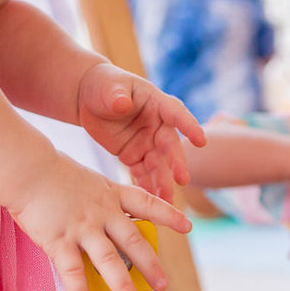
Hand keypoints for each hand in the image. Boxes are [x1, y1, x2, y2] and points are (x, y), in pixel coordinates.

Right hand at [9, 152, 190, 290]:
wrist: (24, 167)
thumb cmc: (46, 171)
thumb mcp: (83, 180)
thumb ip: (95, 200)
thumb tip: (101, 222)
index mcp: (109, 192)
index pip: (146, 202)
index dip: (168, 215)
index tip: (187, 226)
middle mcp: (101, 211)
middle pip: (133, 240)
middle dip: (151, 264)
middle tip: (164, 285)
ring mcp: (82, 226)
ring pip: (109, 260)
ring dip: (124, 286)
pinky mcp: (59, 239)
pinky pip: (73, 272)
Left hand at [76, 62, 205, 201]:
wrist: (88, 99)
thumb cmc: (103, 85)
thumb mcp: (108, 87)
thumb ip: (116, 96)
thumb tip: (122, 103)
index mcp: (156, 102)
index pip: (176, 113)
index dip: (189, 126)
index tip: (201, 140)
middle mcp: (157, 125)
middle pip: (170, 145)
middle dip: (176, 162)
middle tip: (182, 179)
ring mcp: (147, 142)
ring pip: (159, 165)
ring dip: (164, 183)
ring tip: (167, 203)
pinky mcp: (134, 156)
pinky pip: (142, 174)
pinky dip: (147, 188)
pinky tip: (151, 205)